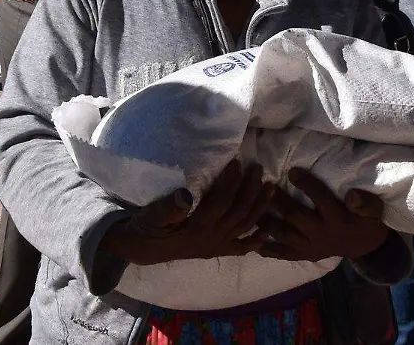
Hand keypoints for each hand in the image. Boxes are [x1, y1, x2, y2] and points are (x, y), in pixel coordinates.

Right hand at [99, 161, 274, 265]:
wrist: (142, 249)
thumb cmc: (148, 226)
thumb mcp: (152, 214)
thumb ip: (169, 208)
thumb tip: (185, 196)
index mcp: (198, 227)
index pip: (222, 201)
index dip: (232, 180)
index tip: (237, 162)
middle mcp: (212, 238)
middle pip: (240, 211)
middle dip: (251, 189)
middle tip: (258, 168)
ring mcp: (216, 246)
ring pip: (245, 226)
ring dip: (260, 207)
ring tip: (271, 188)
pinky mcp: (216, 251)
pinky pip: (241, 248)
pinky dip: (255, 241)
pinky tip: (267, 232)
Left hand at [258, 168, 389, 262]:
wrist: (362, 245)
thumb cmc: (364, 220)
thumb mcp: (373, 210)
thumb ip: (365, 203)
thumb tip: (353, 195)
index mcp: (337, 219)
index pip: (320, 199)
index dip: (306, 184)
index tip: (291, 170)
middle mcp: (321, 234)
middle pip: (295, 216)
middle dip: (278, 201)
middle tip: (263, 186)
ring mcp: (310, 246)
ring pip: (284, 234)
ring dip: (266, 222)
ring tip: (251, 208)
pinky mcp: (303, 255)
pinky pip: (283, 253)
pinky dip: (267, 249)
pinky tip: (251, 241)